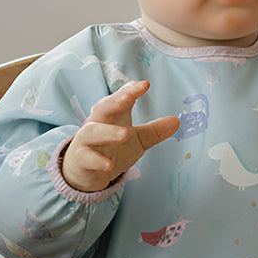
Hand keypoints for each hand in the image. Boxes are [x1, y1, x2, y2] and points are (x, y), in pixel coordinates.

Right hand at [61, 80, 179, 192]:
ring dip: (108, 132)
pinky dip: (97, 161)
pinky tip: (109, 165)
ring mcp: (86, 141)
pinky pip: (87, 158)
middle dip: (115, 101)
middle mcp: (97, 123)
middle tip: (129, 97)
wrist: (85, 172)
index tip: (145, 85)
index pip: (120, 98)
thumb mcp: (137, 140)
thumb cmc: (110, 148)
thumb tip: (177, 121)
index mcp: (112, 115)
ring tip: (125, 134)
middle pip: (103, 108)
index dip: (130, 90)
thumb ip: (154, 131)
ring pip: (93, 132)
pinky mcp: (81, 159)